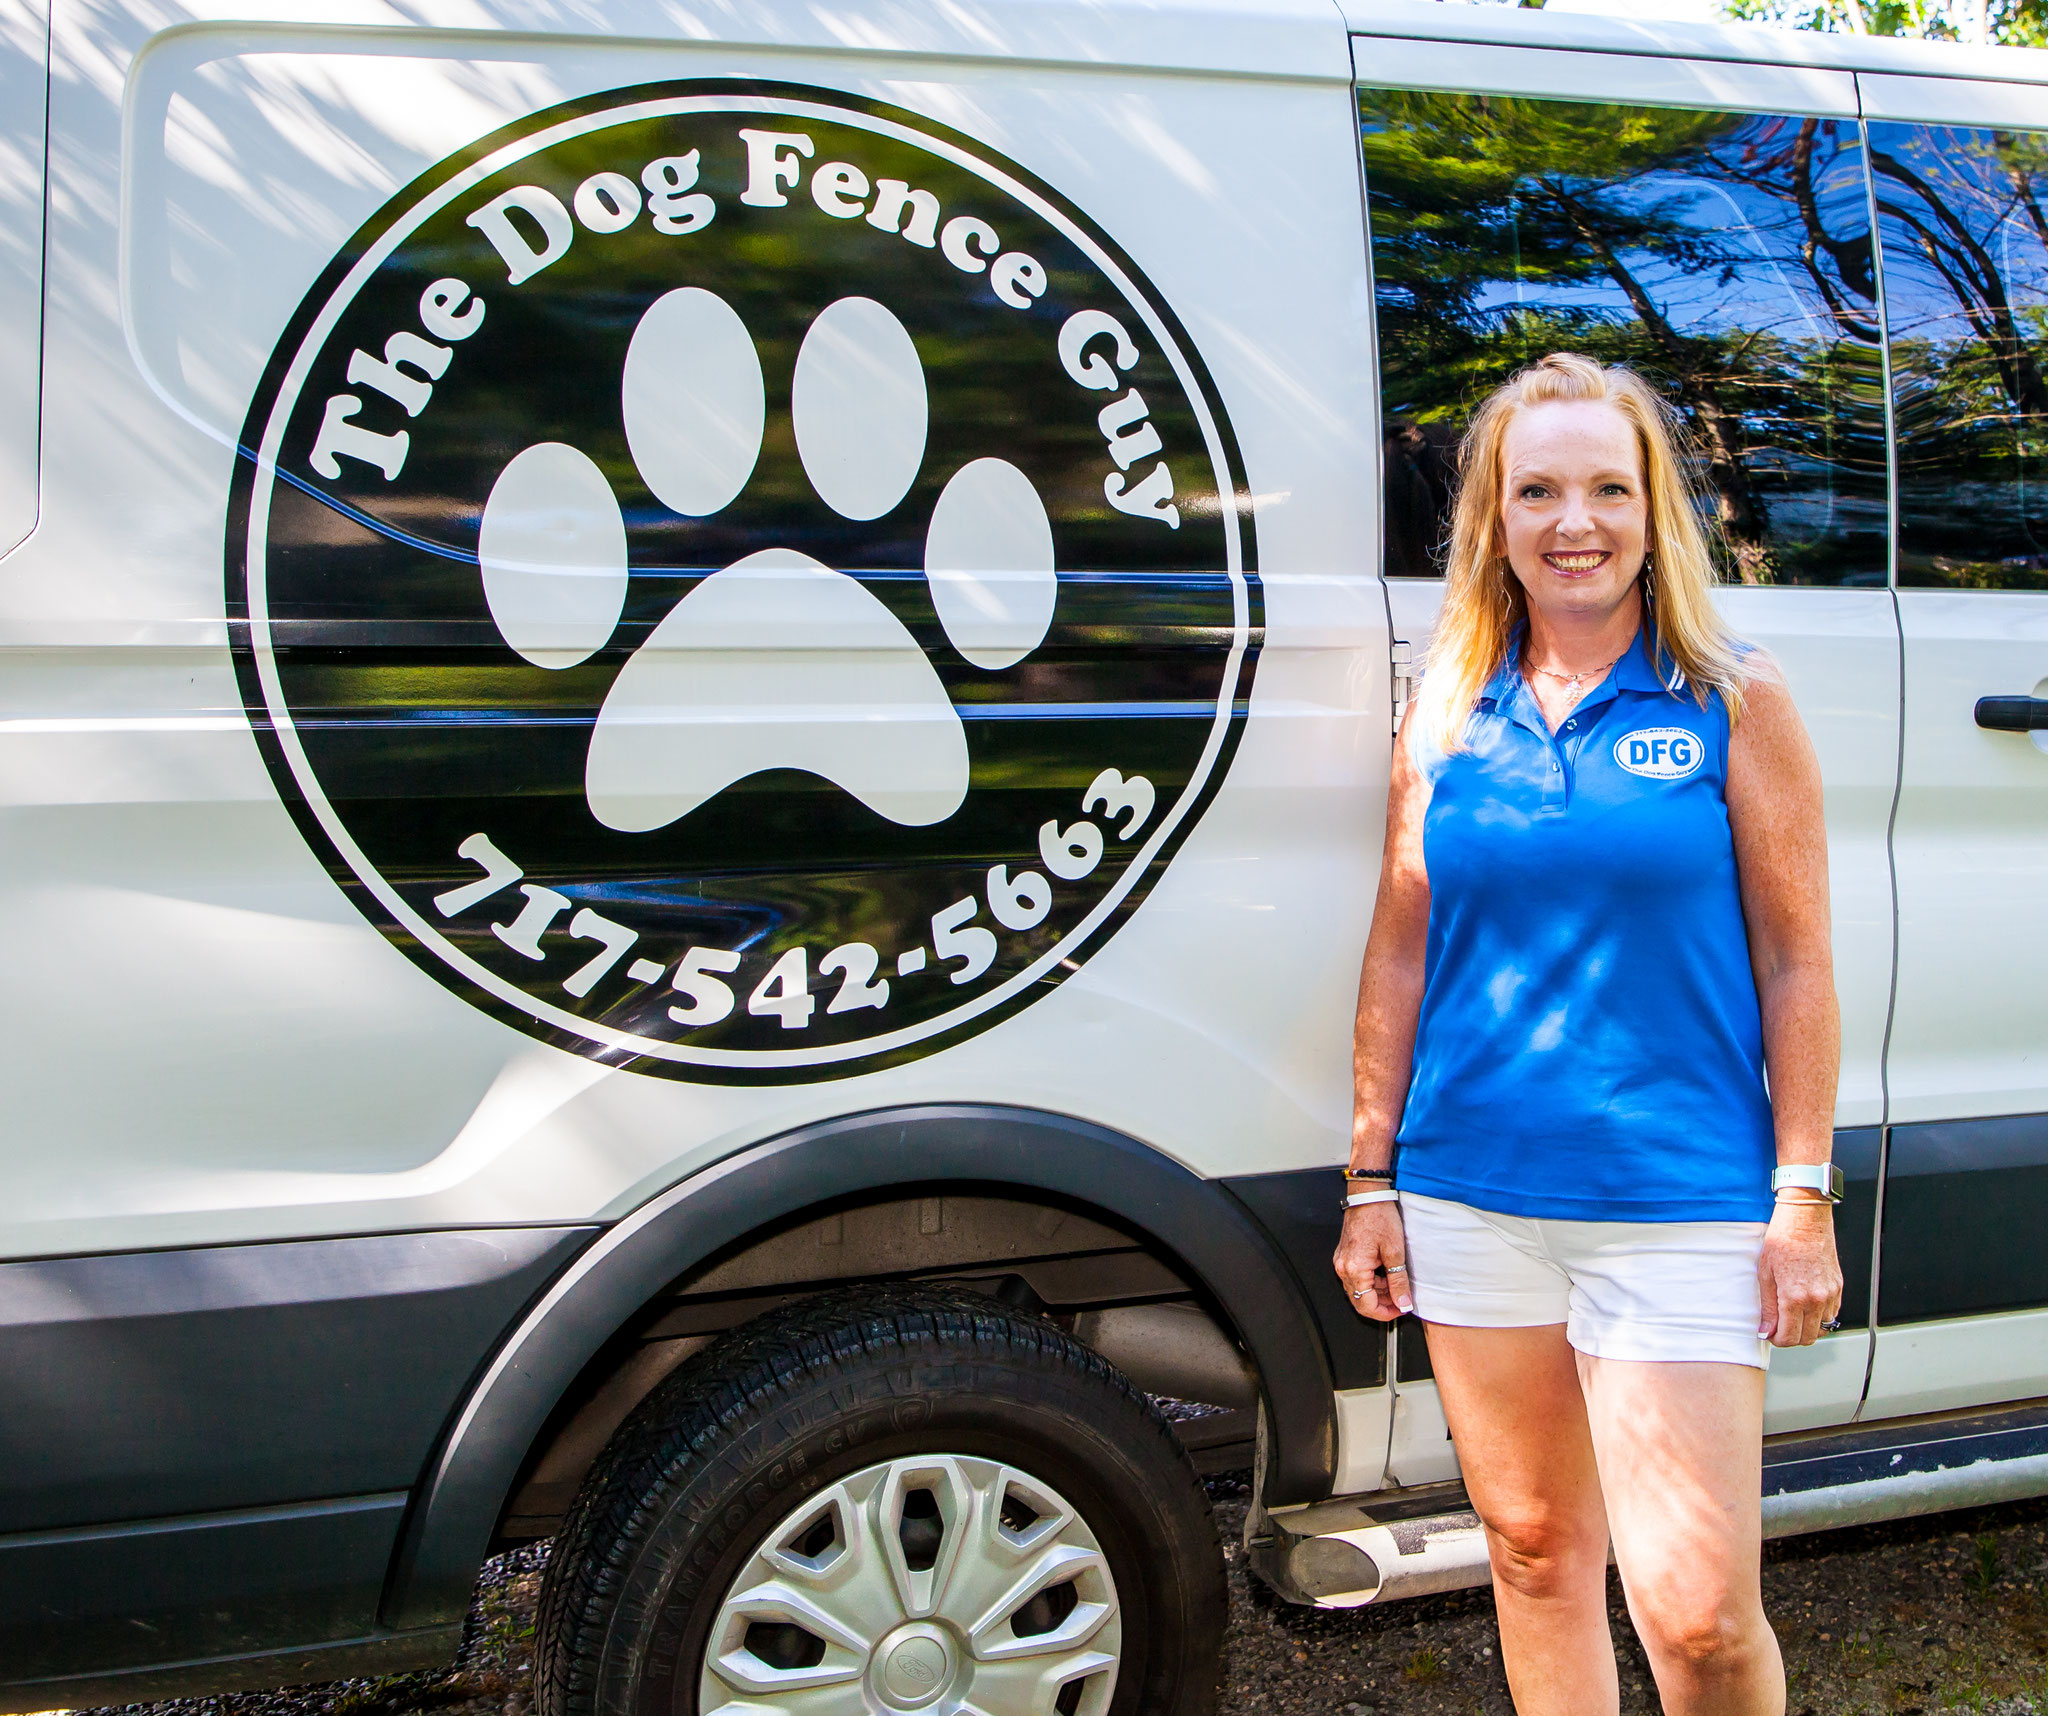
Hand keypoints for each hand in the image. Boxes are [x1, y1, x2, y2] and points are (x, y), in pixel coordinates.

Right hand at [1333, 1202, 1413, 1320]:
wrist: (1368, 1196)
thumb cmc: (1379, 1217)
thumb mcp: (1395, 1252)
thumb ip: (1398, 1282)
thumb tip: (1403, 1303)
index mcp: (1354, 1269)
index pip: (1366, 1306)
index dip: (1385, 1313)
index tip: (1400, 1310)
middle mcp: (1343, 1267)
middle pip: (1359, 1300)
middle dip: (1381, 1305)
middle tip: (1400, 1301)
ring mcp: (1342, 1261)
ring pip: (1357, 1289)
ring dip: (1377, 1293)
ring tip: (1396, 1285)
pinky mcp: (1344, 1255)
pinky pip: (1355, 1277)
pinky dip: (1370, 1281)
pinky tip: (1385, 1274)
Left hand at [1758, 1198, 1842, 1346]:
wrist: (1805, 1219)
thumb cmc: (1783, 1240)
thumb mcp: (1765, 1274)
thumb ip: (1768, 1307)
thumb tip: (1766, 1330)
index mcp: (1795, 1297)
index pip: (1789, 1337)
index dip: (1777, 1340)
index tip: (1770, 1334)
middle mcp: (1817, 1299)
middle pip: (1808, 1338)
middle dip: (1791, 1337)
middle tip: (1778, 1327)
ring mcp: (1830, 1294)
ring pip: (1822, 1328)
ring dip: (1807, 1328)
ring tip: (1791, 1315)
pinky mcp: (1838, 1288)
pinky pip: (1831, 1313)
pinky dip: (1819, 1316)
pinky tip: (1805, 1304)